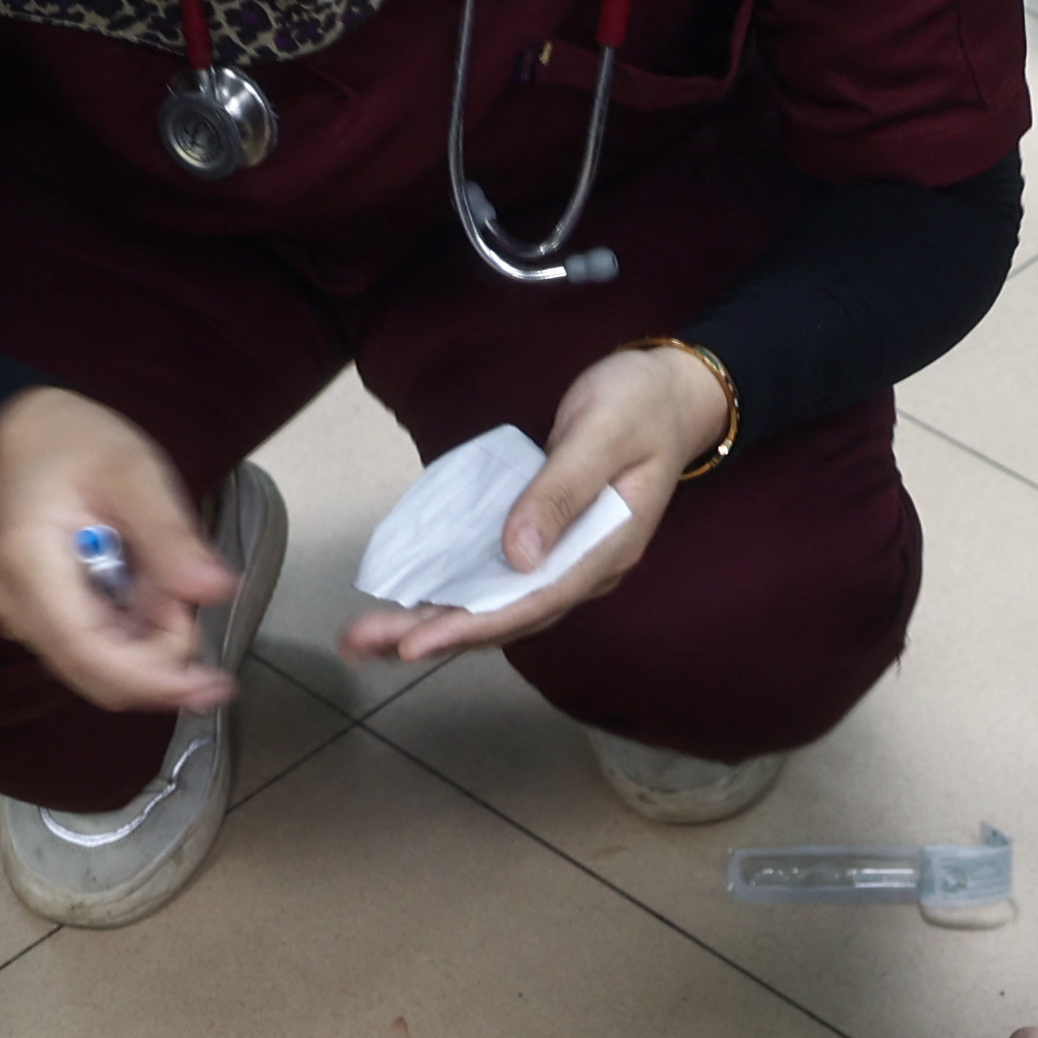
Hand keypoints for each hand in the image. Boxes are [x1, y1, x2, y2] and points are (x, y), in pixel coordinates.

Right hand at [0, 387, 235, 713]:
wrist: (21, 431)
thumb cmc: (74, 441)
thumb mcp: (133, 472)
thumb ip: (171, 535)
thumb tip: (217, 590)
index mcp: (27, 566)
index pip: (90, 655)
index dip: (155, 681)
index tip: (215, 684)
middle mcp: (13, 606)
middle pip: (98, 675)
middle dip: (160, 659)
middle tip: (187, 596)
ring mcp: (19, 616)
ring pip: (100, 667)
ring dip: (149, 642)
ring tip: (162, 577)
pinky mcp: (35, 619)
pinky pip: (94, 648)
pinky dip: (133, 633)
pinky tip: (144, 588)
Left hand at [337, 341, 714, 669]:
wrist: (672, 394)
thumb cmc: (639, 405)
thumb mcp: (601, 434)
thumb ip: (562, 492)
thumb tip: (518, 553)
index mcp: (607, 549)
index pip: (534, 602)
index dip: (473, 625)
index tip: (417, 643)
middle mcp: (586, 568)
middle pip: (507, 617)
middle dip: (435, 635)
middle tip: (365, 643)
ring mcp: (568, 560)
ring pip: (497, 606)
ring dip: (435, 624)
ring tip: (370, 638)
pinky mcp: (550, 545)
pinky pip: (496, 582)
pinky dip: (453, 596)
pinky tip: (411, 605)